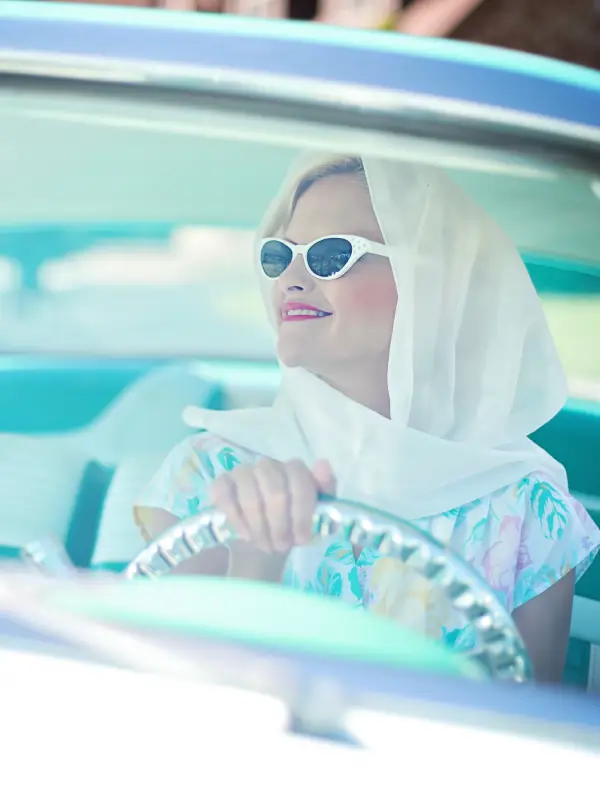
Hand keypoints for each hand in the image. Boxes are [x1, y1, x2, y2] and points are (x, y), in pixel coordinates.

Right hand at [209, 458, 335, 553]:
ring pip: (250, 495)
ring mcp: (243, 472)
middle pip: (275, 490)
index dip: (301, 513)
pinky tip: (246, 535)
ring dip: (259, 526)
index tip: (302, 539)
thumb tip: (323, 464)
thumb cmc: (293, 522)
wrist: (266, 537)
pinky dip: (236, 518)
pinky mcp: (222, 483)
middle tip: (281, 546)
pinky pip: (224, 495)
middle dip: (279, 524)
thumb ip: (325, 488)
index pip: (299, 482)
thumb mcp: (317, 511)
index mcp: (293, 469)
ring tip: (265, 545)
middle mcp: (268, 465)